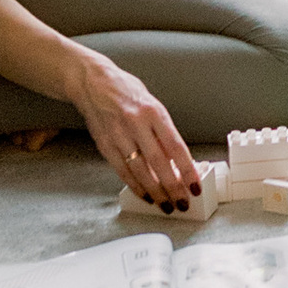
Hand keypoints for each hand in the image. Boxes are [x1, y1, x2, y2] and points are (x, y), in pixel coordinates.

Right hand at [69, 54, 199, 207]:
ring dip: (155, 192)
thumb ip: (163, 131)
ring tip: (166, 205)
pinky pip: (122, 171)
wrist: (92, 82)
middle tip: (183, 203)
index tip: (195, 186)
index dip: (187, 170)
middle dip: (172, 187)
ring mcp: (118, 135)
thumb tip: (178, 161)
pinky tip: (146, 195)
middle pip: (158, 163)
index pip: (175, 146)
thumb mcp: (152, 105)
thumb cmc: (126, 91)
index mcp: (153, 112)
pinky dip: (135, 186)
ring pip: (140, 171)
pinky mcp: (105, 145)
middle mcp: (136, 124)